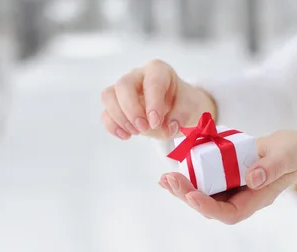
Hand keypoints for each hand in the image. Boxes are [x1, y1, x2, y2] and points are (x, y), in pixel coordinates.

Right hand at [101, 59, 216, 140]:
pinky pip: (106, 113)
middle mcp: (138, 75)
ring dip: (120, 118)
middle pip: (123, 85)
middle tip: (144, 128)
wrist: (178, 110)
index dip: (152, 103)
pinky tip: (126, 136)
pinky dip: (113, 126)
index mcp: (158, 71)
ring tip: (136, 132)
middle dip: (131, 110)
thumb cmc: (183, 104)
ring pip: (109, 96)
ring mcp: (124, 89)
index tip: (156, 122)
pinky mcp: (116, 104)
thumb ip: (181, 117)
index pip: (152, 82)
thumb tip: (167, 128)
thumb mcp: (190, 108)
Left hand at [159, 130, 296, 224]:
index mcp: (256, 200)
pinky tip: (172, 170)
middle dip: (187, 196)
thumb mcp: (287, 156)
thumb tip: (251, 178)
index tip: (193, 196)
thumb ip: (272, 167)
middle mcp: (240, 198)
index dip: (210, 208)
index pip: (230, 213)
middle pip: (210, 207)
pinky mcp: (223, 176)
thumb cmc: (292, 153)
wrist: (289, 148)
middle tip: (170, 180)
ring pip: (203, 195)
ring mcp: (230, 188)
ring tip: (165, 179)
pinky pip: (203, 181)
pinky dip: (187, 177)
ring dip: (182, 189)